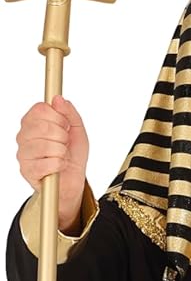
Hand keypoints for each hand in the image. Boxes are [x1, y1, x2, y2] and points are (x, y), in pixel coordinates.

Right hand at [16, 95, 88, 229]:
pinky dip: (60, 165)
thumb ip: (69, 112)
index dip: (58, 117)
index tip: (65, 126)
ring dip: (61, 152)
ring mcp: (23, 153)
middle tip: (64, 144)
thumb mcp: (77, 129)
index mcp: (32, 121)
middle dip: (62, 136)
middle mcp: (23, 135)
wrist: (72, 180)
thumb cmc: (72, 154)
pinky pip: (48, 163)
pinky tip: (59, 166)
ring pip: (45, 146)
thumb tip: (58, 99)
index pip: (40, 109)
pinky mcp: (27, 171)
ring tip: (61, 156)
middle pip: (43, 127)